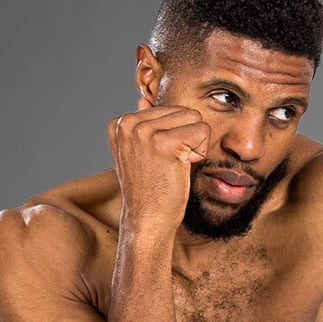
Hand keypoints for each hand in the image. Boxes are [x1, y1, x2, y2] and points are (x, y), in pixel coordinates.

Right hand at [106, 92, 211, 229]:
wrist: (147, 221)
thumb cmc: (148, 191)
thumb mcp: (139, 152)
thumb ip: (142, 124)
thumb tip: (143, 100)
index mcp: (120, 122)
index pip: (167, 109)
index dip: (173, 136)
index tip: (158, 160)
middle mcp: (128, 122)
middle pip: (183, 110)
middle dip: (186, 137)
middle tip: (169, 165)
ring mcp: (144, 131)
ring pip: (195, 118)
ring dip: (194, 144)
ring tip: (174, 166)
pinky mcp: (164, 143)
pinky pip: (202, 130)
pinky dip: (200, 152)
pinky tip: (182, 168)